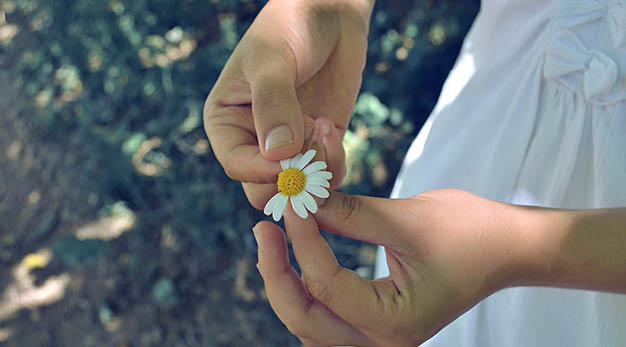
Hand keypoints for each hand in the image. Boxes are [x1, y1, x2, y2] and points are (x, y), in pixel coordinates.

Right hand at [203, 0, 371, 209]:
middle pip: (264, 189)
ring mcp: (289, 147)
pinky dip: (333, 164)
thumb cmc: (289, 28)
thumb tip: (277, 155)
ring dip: (315, 170)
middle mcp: (254, 140)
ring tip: (322, 127)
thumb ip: (273, 104)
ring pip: (298, 189)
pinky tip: (331, 127)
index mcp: (227, 122)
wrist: (329, 15)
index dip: (261, 172)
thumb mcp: (272, 60)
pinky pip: (325, 177)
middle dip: (291, 179)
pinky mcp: (318, 146)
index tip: (288, 160)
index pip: (236, 166)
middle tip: (311, 151)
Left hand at [253, 189, 524, 345]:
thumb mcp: (406, 218)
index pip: (325, 284)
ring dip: (287, 280)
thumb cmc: (472, 232)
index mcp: (394, 323)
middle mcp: (382, 342)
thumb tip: (301, 198)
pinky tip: (299, 253)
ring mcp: (379, 337)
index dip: (302, 237)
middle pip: (304, 318)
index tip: (292, 196)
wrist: (508, 248)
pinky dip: (307, 284)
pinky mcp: (376, 321)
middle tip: (263, 229)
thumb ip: (349, 213)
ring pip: (309, 321)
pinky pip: (326, 313)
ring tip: (275, 239)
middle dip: (277, 271)